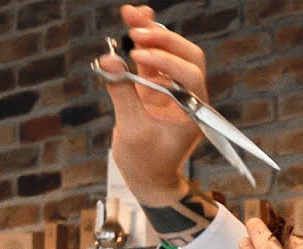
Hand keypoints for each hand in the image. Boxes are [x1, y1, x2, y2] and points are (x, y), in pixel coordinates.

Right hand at [99, 5, 206, 204]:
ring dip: (152, 33)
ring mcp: (174, 90)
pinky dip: (142, 44)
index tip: (139, 57)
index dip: (167, 62)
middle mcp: (189, 97)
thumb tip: (108, 60)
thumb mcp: (132, 131)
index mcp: (194, 111)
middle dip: (163, 39)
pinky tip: (131, 25)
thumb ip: (122, 94)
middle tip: (137, 28)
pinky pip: (154, 60)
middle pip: (186, 57)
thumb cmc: (146, 163)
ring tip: (130, 14)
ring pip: (170, 53)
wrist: (149, 179)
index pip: (189, 76)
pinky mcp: (157, 88)